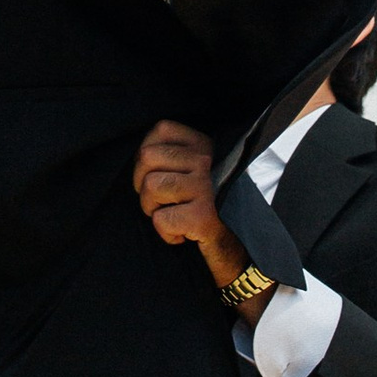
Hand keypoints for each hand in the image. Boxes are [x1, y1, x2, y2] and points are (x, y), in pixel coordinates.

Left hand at [133, 120, 247, 288]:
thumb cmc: (205, 208)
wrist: (236, 246)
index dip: (148, 156)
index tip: (159, 175)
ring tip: (174, 216)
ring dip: (153, 210)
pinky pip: (160, 220)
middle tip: (163, 202)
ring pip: (150, 187)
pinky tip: (184, 234)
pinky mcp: (203, 216)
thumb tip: (140, 155)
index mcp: (204, 144)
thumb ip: (172, 156)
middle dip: (143, 185)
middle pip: (147, 157)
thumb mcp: (193, 172)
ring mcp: (206, 187)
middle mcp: (206, 161)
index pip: (161, 130)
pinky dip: (166, 234)